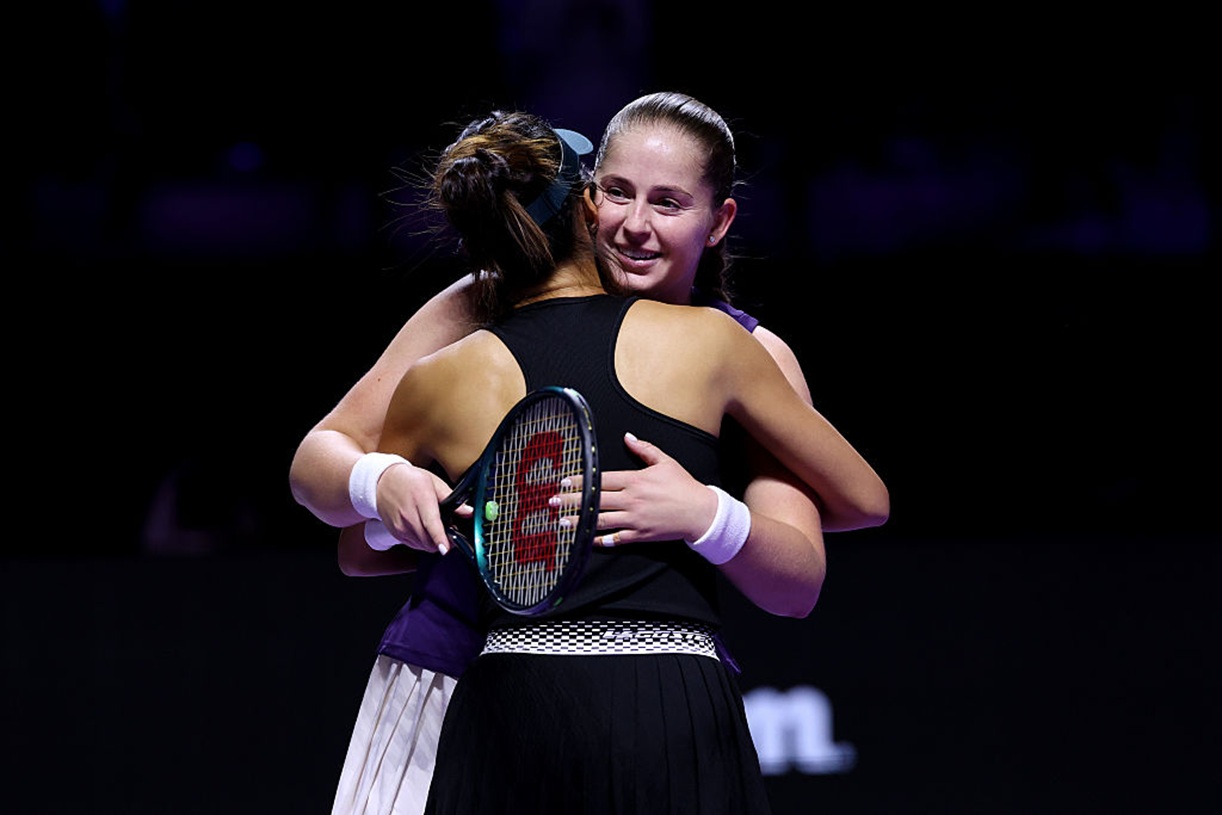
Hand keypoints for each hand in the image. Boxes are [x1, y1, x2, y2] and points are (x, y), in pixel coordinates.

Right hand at [377, 461, 471, 553]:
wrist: (383, 481)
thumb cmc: (410, 480)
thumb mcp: (434, 482)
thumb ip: (451, 498)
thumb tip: (468, 511)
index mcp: (421, 500)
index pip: (431, 524)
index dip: (440, 538)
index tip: (446, 548)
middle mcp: (408, 516)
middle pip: (429, 540)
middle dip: (443, 540)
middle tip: (449, 531)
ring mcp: (400, 526)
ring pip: (423, 545)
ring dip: (433, 542)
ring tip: (434, 527)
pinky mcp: (396, 533)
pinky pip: (414, 545)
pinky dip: (423, 541)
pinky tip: (423, 529)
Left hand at [571, 432, 717, 546]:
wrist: (701, 513)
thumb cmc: (683, 486)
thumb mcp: (665, 462)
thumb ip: (644, 449)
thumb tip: (627, 437)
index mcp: (635, 480)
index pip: (601, 479)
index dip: (580, 480)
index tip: (564, 481)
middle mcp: (632, 500)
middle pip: (595, 500)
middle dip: (571, 501)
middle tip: (552, 501)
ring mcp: (635, 519)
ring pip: (601, 521)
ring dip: (579, 522)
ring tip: (561, 522)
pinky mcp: (640, 535)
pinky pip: (616, 539)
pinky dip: (601, 540)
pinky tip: (587, 540)